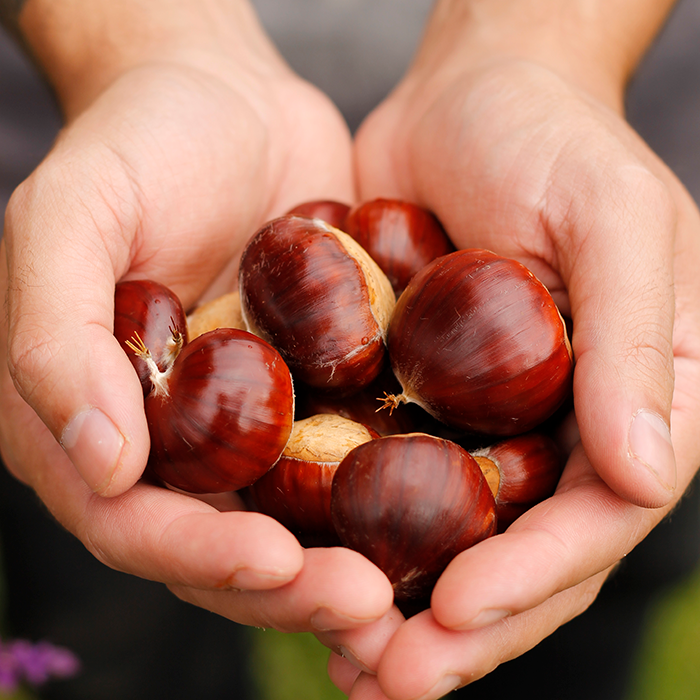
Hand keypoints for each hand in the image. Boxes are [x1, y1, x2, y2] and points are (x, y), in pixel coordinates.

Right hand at [0, 0, 392, 635]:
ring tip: (409, 589)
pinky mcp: (306, 390)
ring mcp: (240, 421)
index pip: (131, 519)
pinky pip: (343, 454)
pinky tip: (443, 516)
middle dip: (289, 584)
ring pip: (289, 517)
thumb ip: (54, 336)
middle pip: (219, 540)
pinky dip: (383, 494)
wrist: (222, 98)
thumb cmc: (134, 144)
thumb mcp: (69, 216)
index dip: (197, 552)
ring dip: (343, 562)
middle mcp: (166, 439)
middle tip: (370, 609)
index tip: (278, 566)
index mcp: (88, 418)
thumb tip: (100, 463)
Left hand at [322, 1, 699, 695]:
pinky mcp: (426, 400)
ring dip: (407, 609)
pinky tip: (315, 577)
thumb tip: (646, 475)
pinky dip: (364, 538)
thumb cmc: (554, 139)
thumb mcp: (615, 222)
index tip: (458, 614)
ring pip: (458, 542)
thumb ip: (634, 346)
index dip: (535, 578)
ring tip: (349, 666)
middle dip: (462, 628)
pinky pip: (399, 485)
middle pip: (526, 555)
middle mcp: (569, 429)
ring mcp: (495, 423)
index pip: (601, 517)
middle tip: (386, 681)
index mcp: (639, 403)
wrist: (471, 97)